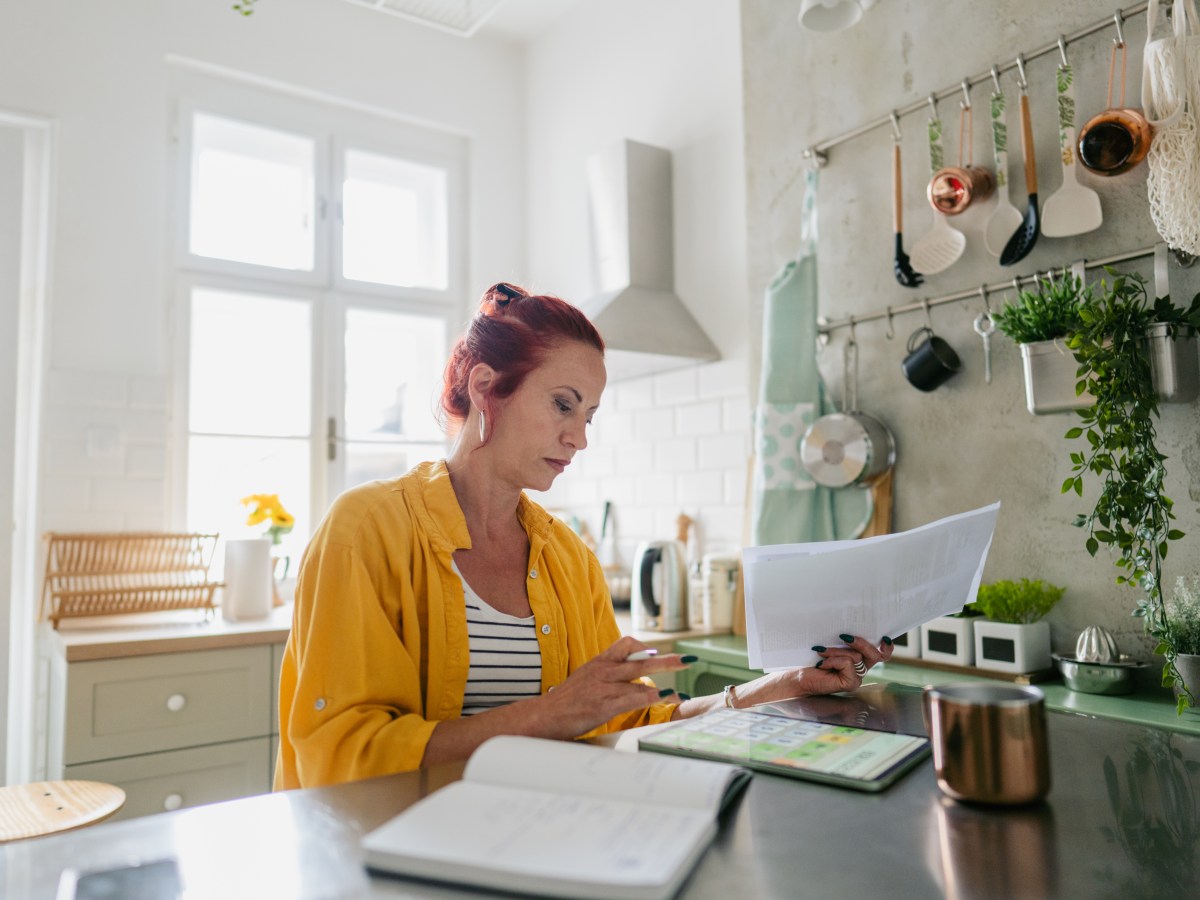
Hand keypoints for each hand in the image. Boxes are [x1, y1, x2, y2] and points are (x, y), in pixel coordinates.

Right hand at [534, 636, 690, 738]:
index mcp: (599, 662)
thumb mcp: (586, 678)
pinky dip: (652, 697)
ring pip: (641, 678)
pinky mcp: (604, 704)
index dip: (644, 647)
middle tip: (688, 660)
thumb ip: (606, 674)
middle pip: (641, 659)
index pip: (626, 644)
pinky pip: (633, 697)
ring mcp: (604, 686)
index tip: (656, 652)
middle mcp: (604, 670)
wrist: (544, 716)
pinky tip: (664, 699)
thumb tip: (627, 677)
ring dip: (665, 685)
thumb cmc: (566, 701)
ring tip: (681, 693)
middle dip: (668, 660)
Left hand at [804, 634, 893, 693]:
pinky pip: (848, 664)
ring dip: (836, 651)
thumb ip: (844, 640)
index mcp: (859, 658)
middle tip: (844, 636)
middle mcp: (861, 668)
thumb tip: (850, 629)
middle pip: (875, 654)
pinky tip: (822, 664)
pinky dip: (833, 660)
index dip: (887, 647)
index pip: (881, 654)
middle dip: (861, 642)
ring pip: (856, 656)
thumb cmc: (812, 659)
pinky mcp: (851, 683)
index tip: (884, 637)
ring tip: (821, 650)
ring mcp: (857, 677)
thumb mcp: (831, 645)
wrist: (799, 677)